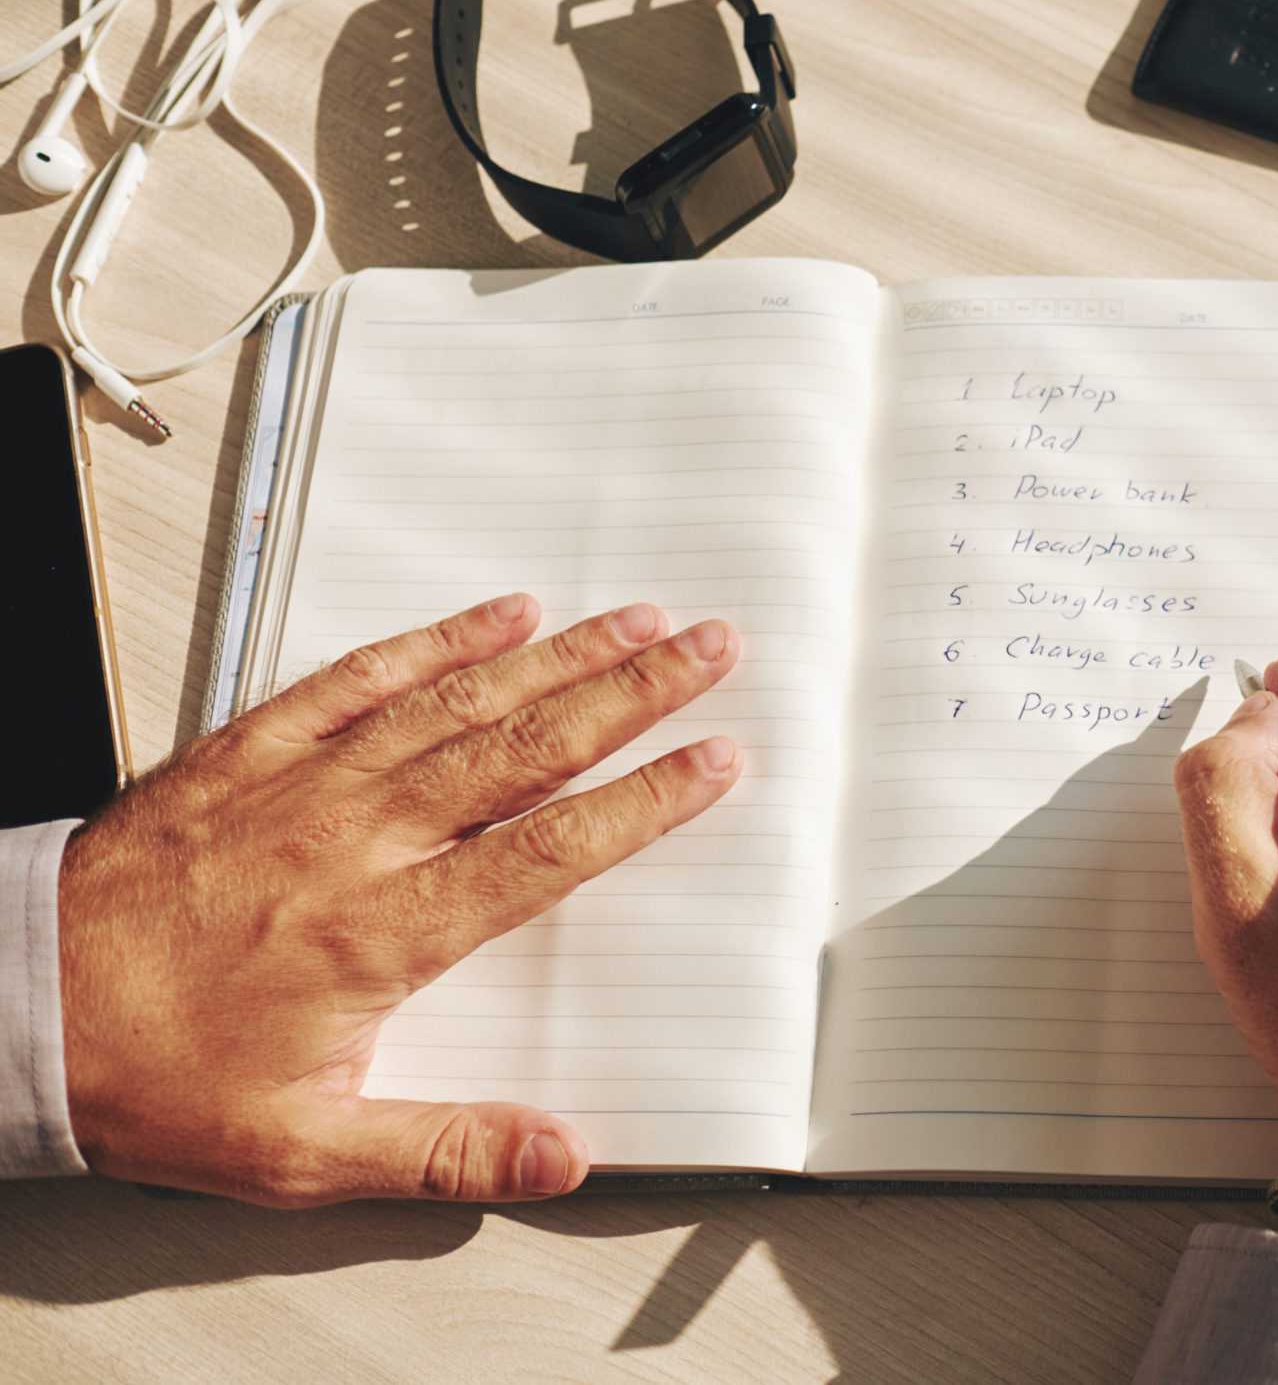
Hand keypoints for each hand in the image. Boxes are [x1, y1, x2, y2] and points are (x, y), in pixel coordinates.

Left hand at [58, 595, 742, 1205]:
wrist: (14, 1013)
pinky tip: (500, 615)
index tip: (715, 762)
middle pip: (526, 750)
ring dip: (561, 656)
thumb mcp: (302, 1150)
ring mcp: (305, 784)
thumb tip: (561, 1155)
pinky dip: (436, 641)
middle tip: (711, 649)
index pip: (548, 852)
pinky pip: (359, 678)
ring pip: (459, 702)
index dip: (645, 803)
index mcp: (381, 934)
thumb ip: (444, 1148)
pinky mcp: (250, 750)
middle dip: (633, 693)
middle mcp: (356, 841)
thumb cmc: (153, 1080)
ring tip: (638, 621)